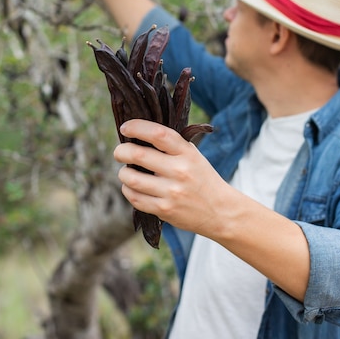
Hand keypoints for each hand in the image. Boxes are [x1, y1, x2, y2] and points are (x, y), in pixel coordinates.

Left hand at [114, 119, 226, 235]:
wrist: (220, 211)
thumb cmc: (201, 178)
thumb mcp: (193, 155)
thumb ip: (171, 145)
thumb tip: (138, 133)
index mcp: (186, 153)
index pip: (158, 134)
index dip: (137, 128)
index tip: (125, 128)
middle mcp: (179, 171)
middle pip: (138, 155)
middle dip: (121, 151)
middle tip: (119, 152)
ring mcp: (172, 192)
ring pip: (132, 179)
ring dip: (123, 173)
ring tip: (126, 171)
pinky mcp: (165, 210)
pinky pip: (135, 198)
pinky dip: (128, 190)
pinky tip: (131, 187)